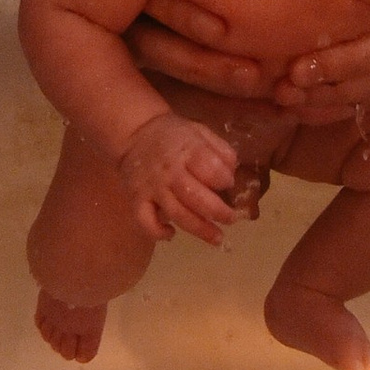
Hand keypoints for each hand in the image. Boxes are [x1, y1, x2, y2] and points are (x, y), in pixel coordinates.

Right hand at [115, 111, 242, 247]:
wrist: (136, 133)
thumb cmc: (174, 135)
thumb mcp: (199, 131)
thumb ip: (219, 149)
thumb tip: (233, 174)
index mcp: (187, 150)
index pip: (210, 169)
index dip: (225, 180)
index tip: (229, 185)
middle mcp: (170, 171)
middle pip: (195, 197)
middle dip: (218, 212)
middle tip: (231, 219)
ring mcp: (152, 188)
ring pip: (176, 213)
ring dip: (199, 229)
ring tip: (217, 237)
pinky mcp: (136, 200)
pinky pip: (145, 221)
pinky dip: (157, 233)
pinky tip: (171, 234)